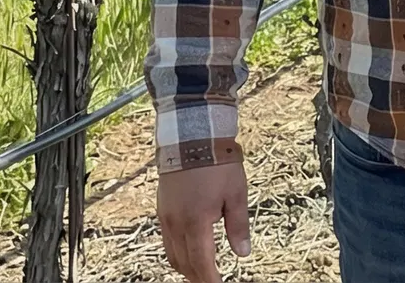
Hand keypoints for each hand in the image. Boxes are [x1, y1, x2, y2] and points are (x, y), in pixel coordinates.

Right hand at [158, 160, 250, 281]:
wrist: (191, 137)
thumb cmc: (217, 162)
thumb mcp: (237, 193)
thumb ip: (238, 226)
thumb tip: (243, 253)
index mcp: (197, 221)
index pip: (202, 262)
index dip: (210, 279)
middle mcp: (176, 223)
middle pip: (185, 263)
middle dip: (199, 276)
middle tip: (213, 280)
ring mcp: (166, 217)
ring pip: (172, 255)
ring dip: (187, 266)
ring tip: (203, 270)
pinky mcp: (161, 210)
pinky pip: (167, 241)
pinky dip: (178, 252)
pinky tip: (190, 249)